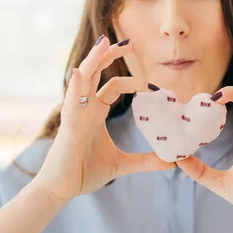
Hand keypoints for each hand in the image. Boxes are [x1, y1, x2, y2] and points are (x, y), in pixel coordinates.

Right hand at [34, 36, 174, 202]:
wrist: (60, 190)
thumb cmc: (84, 172)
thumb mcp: (121, 165)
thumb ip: (145, 161)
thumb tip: (171, 162)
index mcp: (96, 113)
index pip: (115, 86)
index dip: (135, 82)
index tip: (155, 87)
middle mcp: (85, 108)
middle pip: (96, 73)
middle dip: (109, 55)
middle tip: (128, 42)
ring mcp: (75, 114)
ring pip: (83, 79)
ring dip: (93, 60)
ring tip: (104, 42)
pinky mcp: (68, 126)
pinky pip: (71, 102)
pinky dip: (75, 86)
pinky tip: (79, 72)